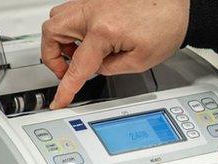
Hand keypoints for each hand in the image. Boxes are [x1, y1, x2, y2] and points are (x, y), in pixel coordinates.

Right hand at [41, 0, 189, 107]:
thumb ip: (112, 68)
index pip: (77, 66)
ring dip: (60, 40)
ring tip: (78, 54)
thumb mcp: (141, 60)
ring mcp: (92, 1)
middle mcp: (92, 11)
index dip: (66, 88)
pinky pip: (72, 12)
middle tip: (67, 70)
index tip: (59, 100)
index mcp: (103, 31)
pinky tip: (87, 39)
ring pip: (57, 19)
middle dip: (52, 56)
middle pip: (51, 33)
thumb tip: (97, 69)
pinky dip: (72, 28)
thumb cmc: (166, 21)